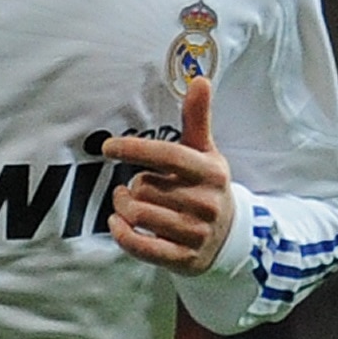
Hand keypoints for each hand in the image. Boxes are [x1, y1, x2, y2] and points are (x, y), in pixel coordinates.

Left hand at [105, 79, 234, 273]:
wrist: (229, 238)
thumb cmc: (207, 188)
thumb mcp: (206, 154)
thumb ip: (197, 119)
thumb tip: (200, 79)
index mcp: (210, 172)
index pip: (167, 155)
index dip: (134, 149)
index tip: (108, 147)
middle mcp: (205, 203)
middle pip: (144, 186)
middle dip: (132, 185)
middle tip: (138, 187)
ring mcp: (195, 233)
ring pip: (138, 214)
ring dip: (124, 207)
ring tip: (129, 204)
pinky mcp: (183, 259)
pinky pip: (140, 245)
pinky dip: (122, 234)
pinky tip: (117, 224)